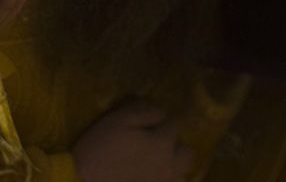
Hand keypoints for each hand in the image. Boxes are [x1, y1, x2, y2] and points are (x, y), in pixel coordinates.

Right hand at [72, 100, 190, 181]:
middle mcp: (169, 166)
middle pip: (188, 153)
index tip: (156, 120)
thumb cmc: (98, 150)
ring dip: (175, 168)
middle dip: (177, 145)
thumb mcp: (117, 120)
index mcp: (162, 143)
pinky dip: (166, 181)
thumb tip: (162, 111)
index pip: (177, 124)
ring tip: (158, 166)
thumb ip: (144, 110)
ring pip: (182, 175)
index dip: (167, 119)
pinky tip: (152, 177)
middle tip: (159, 144)